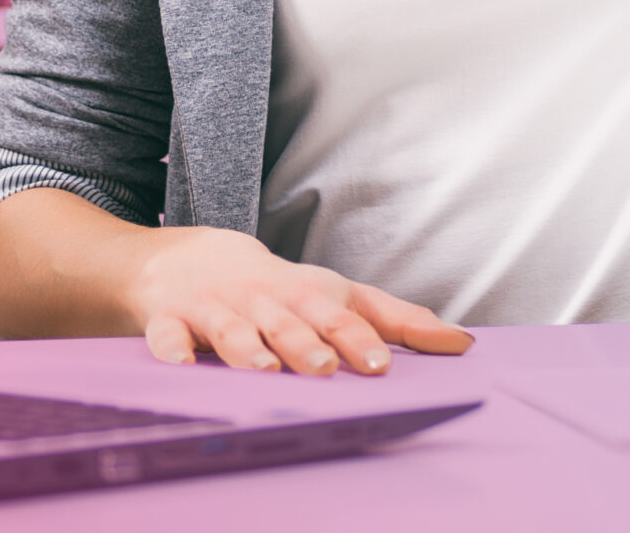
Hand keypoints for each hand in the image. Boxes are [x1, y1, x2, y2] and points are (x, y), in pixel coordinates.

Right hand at [123, 225, 472, 375]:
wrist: (187, 260)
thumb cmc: (277, 287)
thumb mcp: (335, 294)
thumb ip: (396, 319)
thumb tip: (462, 344)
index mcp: (305, 294)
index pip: (337, 314)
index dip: (358, 338)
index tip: (379, 365)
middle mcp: (263, 299)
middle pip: (287, 321)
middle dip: (304, 343)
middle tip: (323, 368)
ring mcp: (215, 308)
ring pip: (231, 329)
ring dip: (246, 348)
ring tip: (263, 369)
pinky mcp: (171, 319)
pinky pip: (167, 334)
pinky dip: (171, 348)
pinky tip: (180, 365)